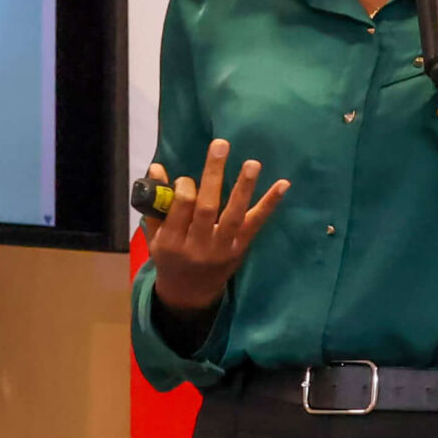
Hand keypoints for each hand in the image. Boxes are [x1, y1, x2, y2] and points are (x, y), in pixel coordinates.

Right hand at [145, 138, 288, 316]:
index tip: (186, 178)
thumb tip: (157, 168)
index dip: (184, 187)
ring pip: (233, 215)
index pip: (181, 207)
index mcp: (172, 241)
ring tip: (251, 163)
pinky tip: (283, 185)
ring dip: (244, 188)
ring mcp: (223, 248)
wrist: (191, 293)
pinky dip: (269, 204)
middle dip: (213, 175)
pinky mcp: (241, 248)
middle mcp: (198, 245)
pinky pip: (256, 224)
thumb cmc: (170, 258)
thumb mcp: (154, 234)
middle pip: (207, 208)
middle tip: (220, 145)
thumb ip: (156, 203)